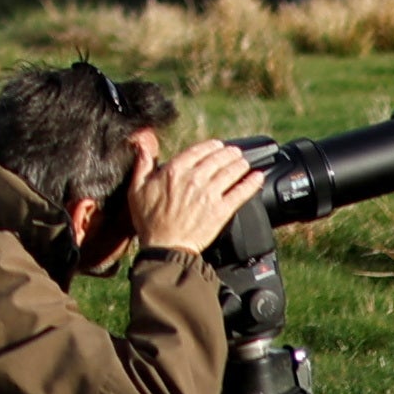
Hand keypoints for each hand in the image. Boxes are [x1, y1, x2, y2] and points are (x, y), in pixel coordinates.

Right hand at [125, 134, 259, 259]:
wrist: (165, 248)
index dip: (211, 146)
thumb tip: (142, 145)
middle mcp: (194, 179)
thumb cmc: (149, 221)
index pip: (199, 150)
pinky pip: (240, 193)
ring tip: (245, 162)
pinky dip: (251, 183)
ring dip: (240, 164)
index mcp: (175, 171)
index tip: (217, 145)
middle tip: (235, 153)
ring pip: (231, 172)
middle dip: (229, 153)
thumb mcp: (136, 190)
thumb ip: (142, 165)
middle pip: (218, 159)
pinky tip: (257, 177)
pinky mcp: (221, 211)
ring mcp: (209, 195)